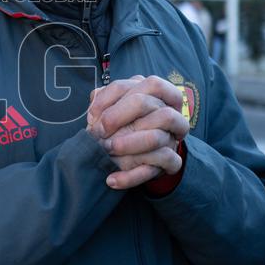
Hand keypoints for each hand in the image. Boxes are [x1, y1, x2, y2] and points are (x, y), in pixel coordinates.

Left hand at [87, 75, 188, 189]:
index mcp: (157, 91)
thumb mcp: (114, 107)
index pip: (138, 83)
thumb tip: (94, 104)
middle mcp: (169, 110)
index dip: (111, 97)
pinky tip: (111, 180)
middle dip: (117, 116)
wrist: (139, 153)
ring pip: (157, 135)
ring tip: (108, 150)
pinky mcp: (172, 161)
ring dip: (129, 143)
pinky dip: (132, 176)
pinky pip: (156, 168)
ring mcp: (172, 136)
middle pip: (147, 103)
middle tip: (99, 131)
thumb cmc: (125, 124)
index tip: (92, 115)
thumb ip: (104, 100)